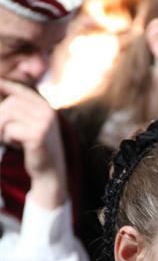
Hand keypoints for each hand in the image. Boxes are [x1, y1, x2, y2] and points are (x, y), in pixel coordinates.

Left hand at [0, 78, 66, 208]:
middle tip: (4, 134)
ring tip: (10, 140)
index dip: (6, 86)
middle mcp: (47, 112)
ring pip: (8, 115)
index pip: (21, 91)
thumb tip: (1, 87)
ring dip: (2, 129)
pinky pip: (10, 129)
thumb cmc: (36, 150)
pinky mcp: (37, 135)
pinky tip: (16, 146)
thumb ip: (21, 111)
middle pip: (11, 103)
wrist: (50, 174)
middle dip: (1, 118)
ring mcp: (44, 123)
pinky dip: (7, 138)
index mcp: (46, 108)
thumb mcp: (32, 126)